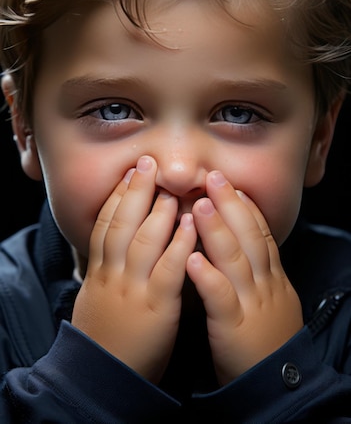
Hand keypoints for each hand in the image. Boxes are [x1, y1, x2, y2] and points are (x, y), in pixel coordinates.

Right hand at [71, 156, 196, 382]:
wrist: (104, 377)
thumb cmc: (105, 337)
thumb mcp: (96, 297)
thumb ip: (106, 269)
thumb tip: (112, 244)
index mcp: (100, 271)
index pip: (106, 224)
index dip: (118, 196)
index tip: (129, 173)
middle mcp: (114, 274)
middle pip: (122, 223)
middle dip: (135, 191)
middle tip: (146, 163)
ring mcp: (134, 288)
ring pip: (143, 241)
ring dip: (158, 211)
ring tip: (170, 186)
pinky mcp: (156, 306)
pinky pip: (168, 269)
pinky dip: (179, 244)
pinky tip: (190, 224)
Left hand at [187, 171, 302, 384]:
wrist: (276, 387)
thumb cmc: (264, 343)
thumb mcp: (269, 301)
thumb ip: (256, 274)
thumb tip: (242, 246)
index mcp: (269, 278)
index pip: (258, 233)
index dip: (245, 206)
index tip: (230, 183)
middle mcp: (263, 284)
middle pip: (248, 237)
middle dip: (231, 204)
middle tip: (213, 176)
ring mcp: (250, 304)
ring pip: (235, 260)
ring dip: (218, 230)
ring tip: (201, 204)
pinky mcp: (234, 327)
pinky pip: (221, 299)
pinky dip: (207, 277)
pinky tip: (191, 259)